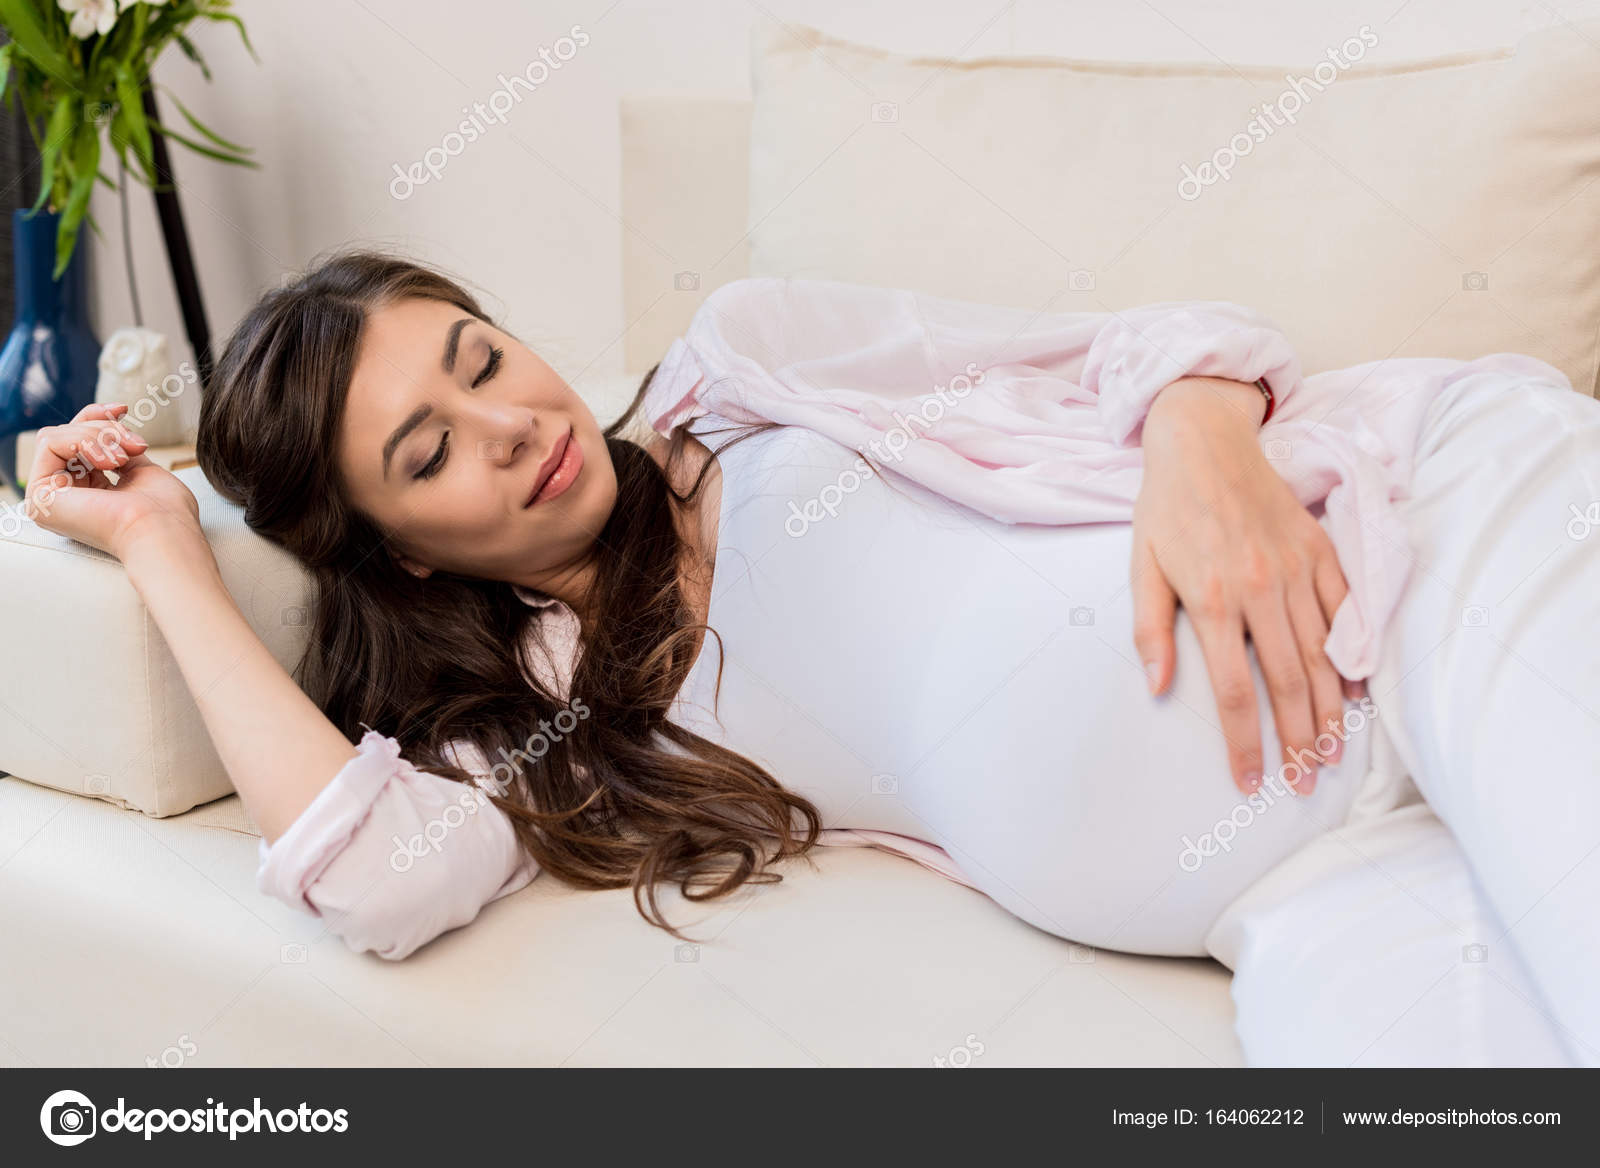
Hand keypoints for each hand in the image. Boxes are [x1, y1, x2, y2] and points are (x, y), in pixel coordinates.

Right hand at [23, 403, 201, 559]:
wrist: (164, 531)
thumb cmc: (165, 512)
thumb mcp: (141, 471)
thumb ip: (118, 452)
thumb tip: (112, 430)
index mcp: (87, 495)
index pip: (76, 444)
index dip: (97, 419)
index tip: (123, 409)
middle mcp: (64, 499)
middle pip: (65, 436)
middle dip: (102, 428)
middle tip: (134, 444)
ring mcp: (49, 500)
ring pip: (58, 436)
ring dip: (97, 436)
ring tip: (124, 457)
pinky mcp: (40, 497)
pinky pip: (50, 443)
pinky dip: (83, 442)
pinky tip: (110, 462)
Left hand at [1131, 377, 1362, 795]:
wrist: (1203, 442)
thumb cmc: (1166, 507)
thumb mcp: (1141, 566)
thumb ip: (1150, 629)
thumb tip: (1157, 687)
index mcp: (1213, 599)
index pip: (1237, 691)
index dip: (1246, 742)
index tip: (1250, 780)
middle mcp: (1261, 589)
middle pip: (1289, 683)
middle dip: (1299, 741)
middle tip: (1304, 783)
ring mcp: (1297, 570)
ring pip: (1323, 655)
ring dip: (1332, 711)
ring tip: (1335, 753)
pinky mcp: (1320, 551)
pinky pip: (1347, 612)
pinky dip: (1356, 654)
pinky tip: (1359, 691)